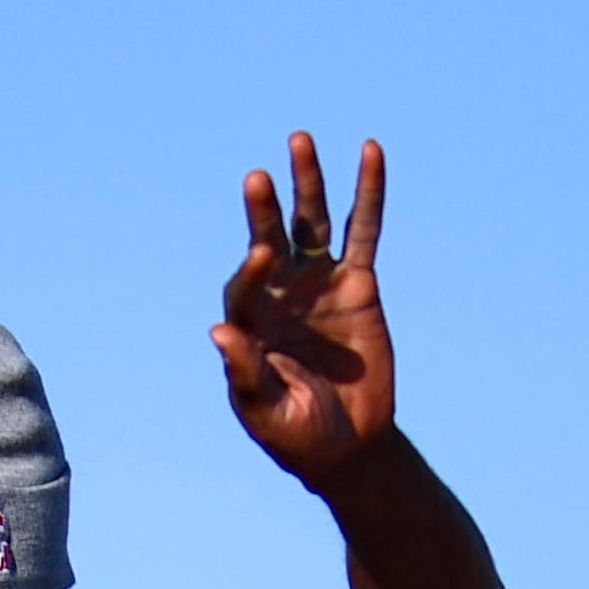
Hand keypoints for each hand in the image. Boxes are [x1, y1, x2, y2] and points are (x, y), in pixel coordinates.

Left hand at [211, 130, 399, 489]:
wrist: (348, 446)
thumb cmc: (298, 435)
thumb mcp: (266, 414)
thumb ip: (245, 373)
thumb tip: (218, 333)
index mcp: (249, 322)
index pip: (244, 286)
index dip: (251, 271)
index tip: (263, 256)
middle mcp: (280, 294)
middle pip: (269, 240)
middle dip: (264, 211)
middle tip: (258, 179)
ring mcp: (319, 283)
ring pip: (312, 224)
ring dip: (307, 184)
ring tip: (299, 141)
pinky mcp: (358, 282)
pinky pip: (364, 231)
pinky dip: (368, 192)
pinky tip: (369, 153)